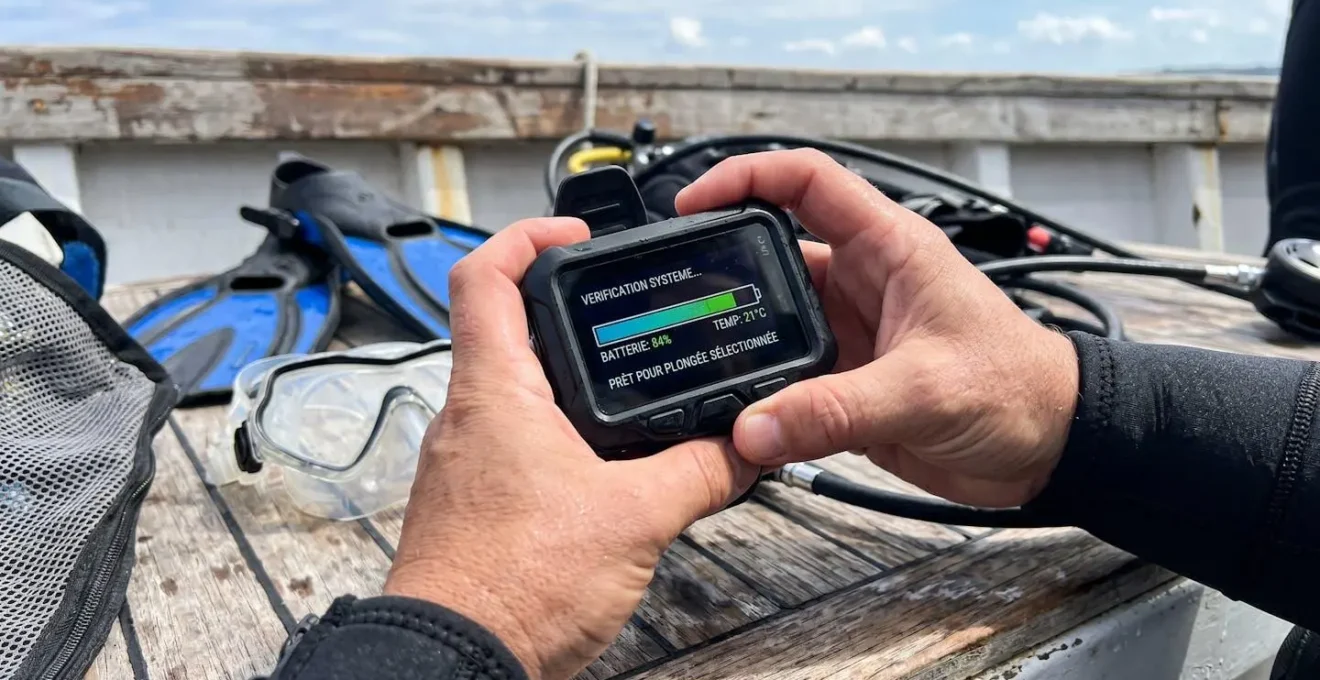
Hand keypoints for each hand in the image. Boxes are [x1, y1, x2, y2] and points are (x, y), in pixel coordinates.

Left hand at [383, 218, 758, 679]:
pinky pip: (516, 446)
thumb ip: (698, 473)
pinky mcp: (476, 505)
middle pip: (503, 328)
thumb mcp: (633, 518)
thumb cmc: (510, 587)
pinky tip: (603, 467)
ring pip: (513, 391)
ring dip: (566, 379)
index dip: (527, 236)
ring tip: (626, 386)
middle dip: (564, 313)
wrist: (455, 664)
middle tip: (619, 309)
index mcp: (494, 393)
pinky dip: (560, 436)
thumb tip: (743, 448)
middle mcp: (467, 418)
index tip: (574, 233)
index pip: (483, 275)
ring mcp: (466, 463)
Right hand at [676, 149, 1078, 507]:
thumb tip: (755, 426)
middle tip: (679, 288)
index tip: (695, 202)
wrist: (1052, 449)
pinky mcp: (848, 382)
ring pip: (774, 321)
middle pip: (774, 252)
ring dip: (742, 341)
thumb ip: (836, 411)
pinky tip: (739, 413)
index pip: (808, 181)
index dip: (747, 176)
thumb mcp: (926, 391)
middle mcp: (864, 282)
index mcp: (890, 248)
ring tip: (698, 358)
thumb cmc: (1019, 389)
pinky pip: (787, 379)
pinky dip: (760, 396)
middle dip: (726, 265)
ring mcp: (852, 332)